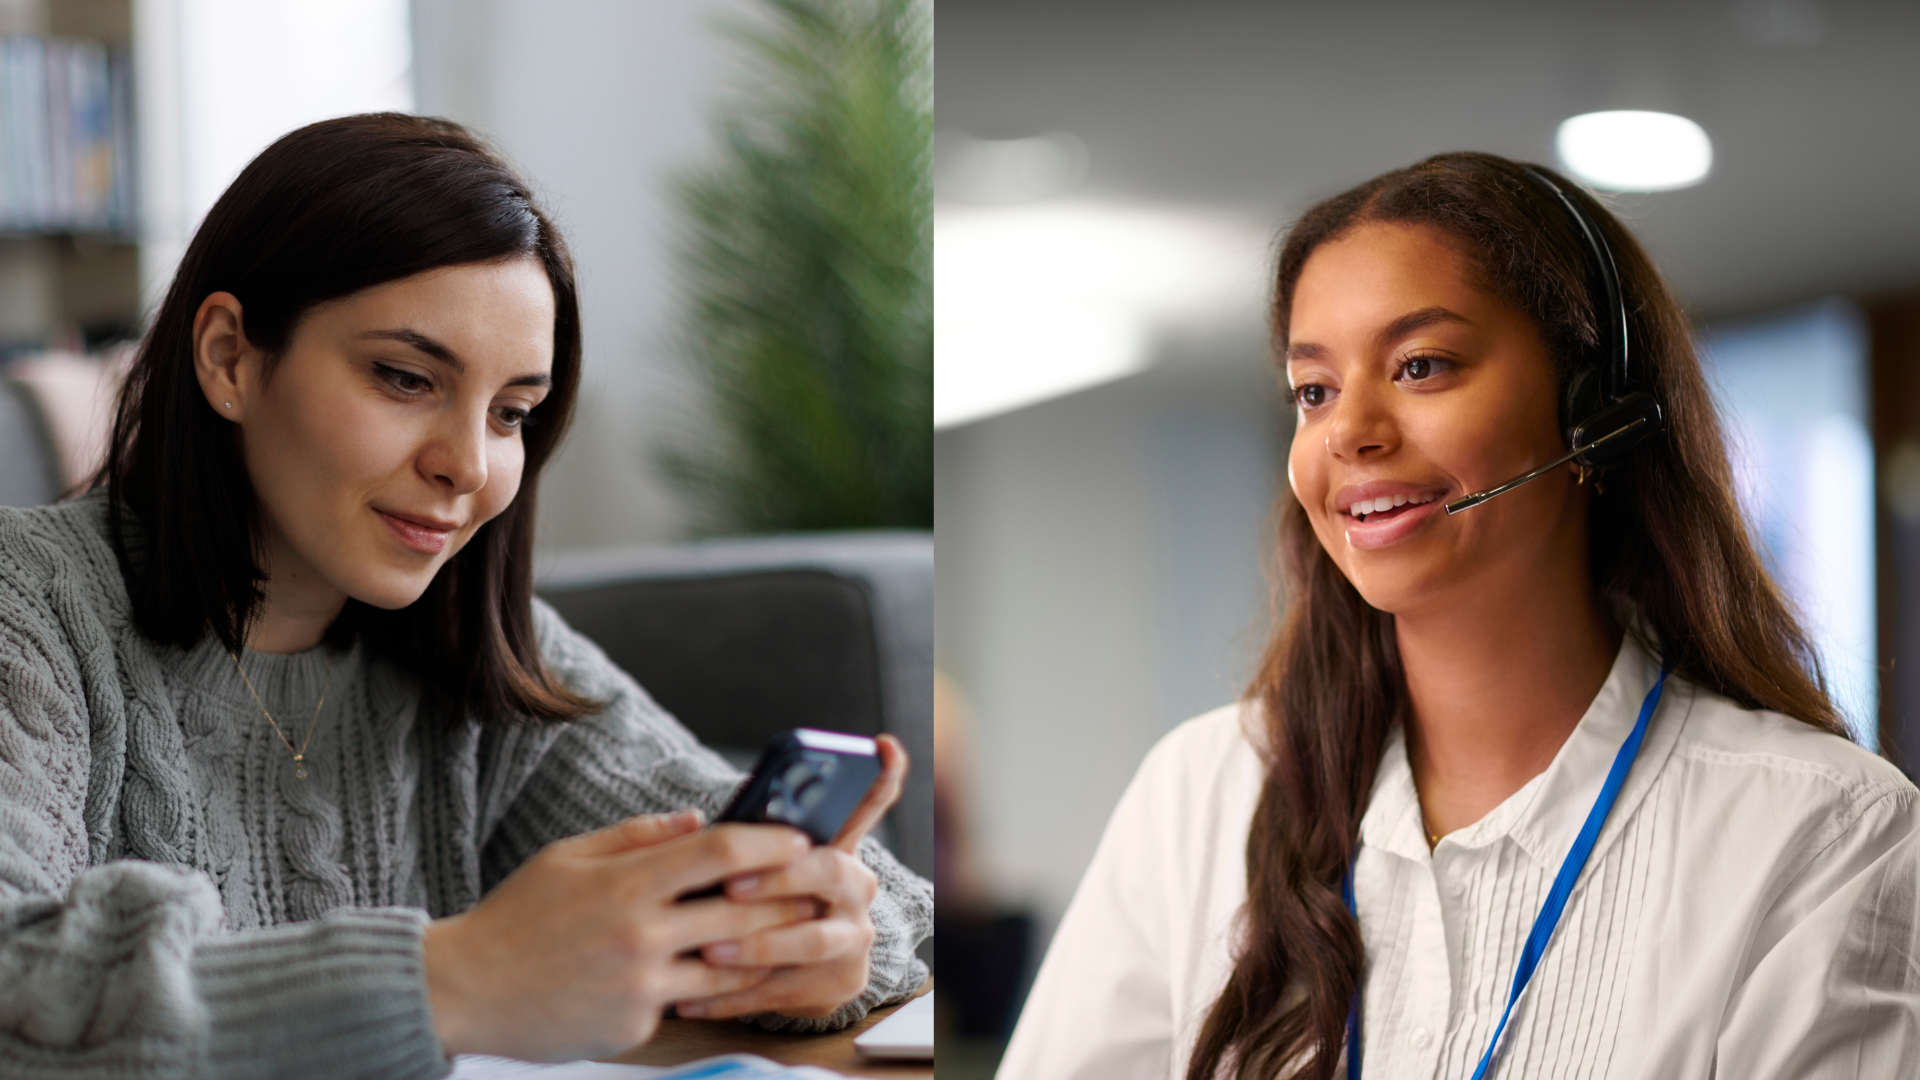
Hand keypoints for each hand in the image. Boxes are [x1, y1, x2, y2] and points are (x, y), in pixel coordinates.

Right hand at [423, 812, 817, 1060]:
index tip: (800, 837)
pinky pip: (686, 1001)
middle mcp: (640, 935)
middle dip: (789, 898)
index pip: (719, 852)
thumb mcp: (568, 857)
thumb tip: (698, 820)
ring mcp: (640, 986)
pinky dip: (706, 986)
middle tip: (818, 888)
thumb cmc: (516, 916)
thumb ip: (637, 837)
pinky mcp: (635, 1026)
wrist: (464, 991)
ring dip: (765, 950)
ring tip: (792, 934)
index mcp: (625, 884)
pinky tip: (725, 974)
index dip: (769, 841)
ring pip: (729, 967)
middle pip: (743, 913)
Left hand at [675, 734, 908, 1019]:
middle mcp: (857, 888)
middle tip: (731, 885)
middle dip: (779, 878)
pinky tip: (694, 997)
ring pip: (812, 940)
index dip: (881, 774)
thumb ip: (733, 842)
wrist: (779, 972)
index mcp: (837, 846)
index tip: (882, 746)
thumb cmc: (750, 901)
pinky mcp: (841, 984)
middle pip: (830, 870)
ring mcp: (854, 937)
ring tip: (709, 949)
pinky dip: (735, 996)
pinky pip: (787, 990)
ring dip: (756, 945)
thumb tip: (691, 824)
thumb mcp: (749, 865)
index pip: (869, 801)